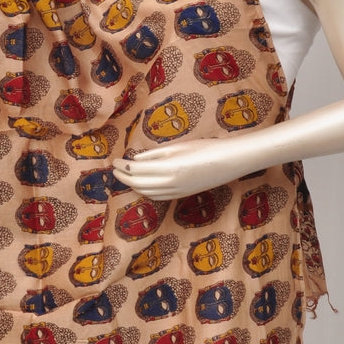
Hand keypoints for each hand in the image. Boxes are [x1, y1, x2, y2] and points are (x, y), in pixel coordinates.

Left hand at [112, 137, 262, 200]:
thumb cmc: (205, 148)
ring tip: (125, 177)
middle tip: (115, 170)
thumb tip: (135, 160)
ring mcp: (176, 192)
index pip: (137, 169)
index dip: (123, 166)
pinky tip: (141, 185)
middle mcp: (170, 183)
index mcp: (168, 168)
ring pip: (146, 192)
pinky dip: (145, 192)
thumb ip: (155, 155)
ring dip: (133, 185)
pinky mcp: (181, 195)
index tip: (115, 161)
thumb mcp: (178, 147)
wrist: (229, 162)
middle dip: (124, 177)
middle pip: (138, 183)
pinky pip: (157, 197)